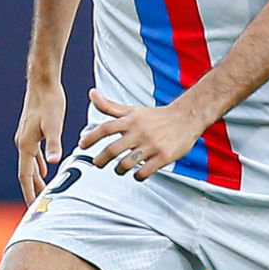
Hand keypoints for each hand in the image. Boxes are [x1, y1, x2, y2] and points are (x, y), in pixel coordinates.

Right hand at [15, 82, 65, 201]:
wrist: (43, 83)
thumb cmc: (50, 102)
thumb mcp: (54, 124)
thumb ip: (53, 144)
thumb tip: (53, 162)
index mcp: (26, 145)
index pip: (25, 175)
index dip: (29, 192)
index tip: (32, 207)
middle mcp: (23, 143)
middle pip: (26, 173)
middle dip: (32, 189)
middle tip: (39, 206)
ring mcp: (26, 137)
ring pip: (30, 164)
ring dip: (35, 179)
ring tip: (42, 192)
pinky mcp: (32, 132)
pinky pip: (33, 155)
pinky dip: (38, 166)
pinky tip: (44, 170)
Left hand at [80, 88, 202, 179]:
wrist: (186, 117)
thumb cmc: (156, 116)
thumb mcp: (132, 110)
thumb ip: (109, 105)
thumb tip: (91, 93)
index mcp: (131, 120)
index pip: (105, 128)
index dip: (91, 137)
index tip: (81, 145)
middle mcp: (139, 132)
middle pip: (112, 149)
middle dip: (100, 160)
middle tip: (97, 163)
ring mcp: (152, 145)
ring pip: (126, 163)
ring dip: (118, 169)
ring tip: (118, 169)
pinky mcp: (164, 157)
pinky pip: (144, 172)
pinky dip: (137, 176)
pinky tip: (136, 173)